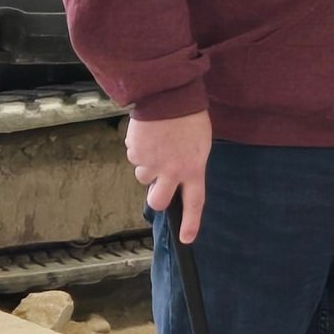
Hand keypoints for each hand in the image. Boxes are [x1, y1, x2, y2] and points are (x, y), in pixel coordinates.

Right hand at [127, 108, 212, 240]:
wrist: (168, 95)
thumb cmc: (189, 116)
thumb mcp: (199, 143)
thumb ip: (188, 163)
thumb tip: (174, 176)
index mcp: (193, 168)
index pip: (194, 203)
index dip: (190, 223)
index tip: (186, 239)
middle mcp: (172, 171)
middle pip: (158, 201)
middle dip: (154, 198)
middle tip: (156, 186)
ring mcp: (151, 163)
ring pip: (143, 176)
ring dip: (146, 165)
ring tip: (156, 143)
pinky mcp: (136, 152)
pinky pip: (134, 157)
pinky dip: (138, 148)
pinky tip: (148, 133)